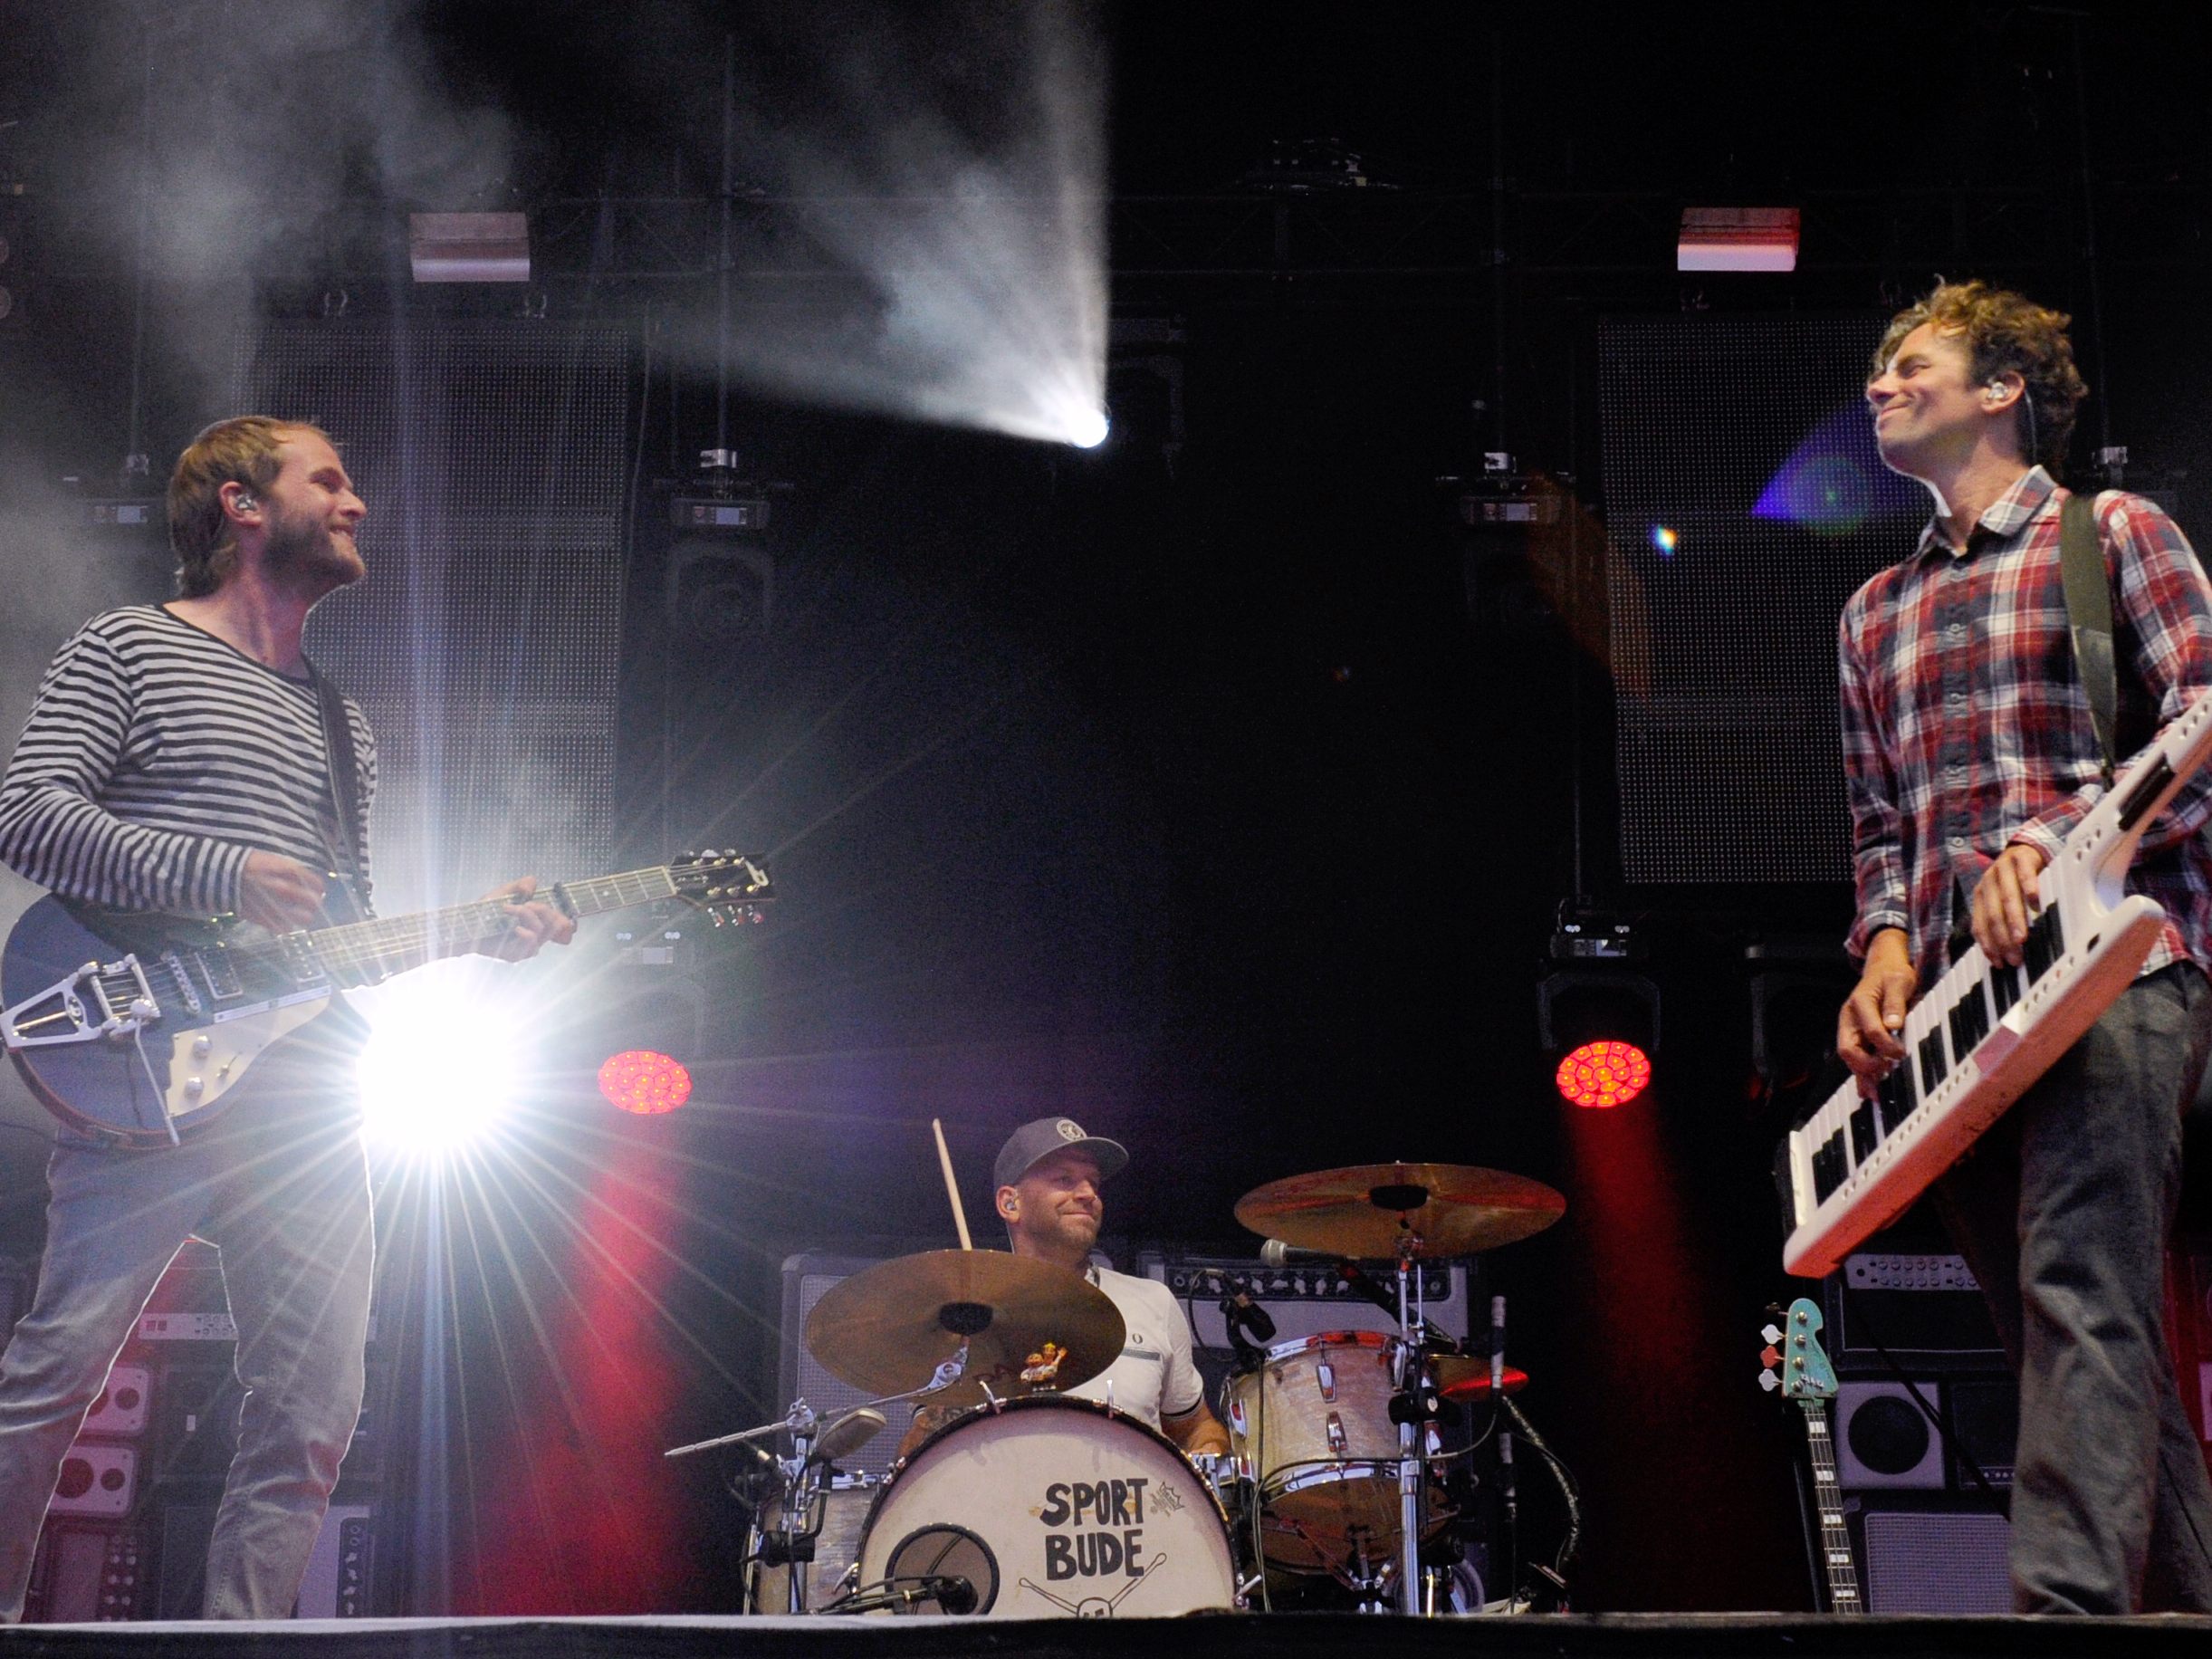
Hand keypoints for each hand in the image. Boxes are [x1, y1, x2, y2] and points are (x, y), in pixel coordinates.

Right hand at [238, 851, 328, 932]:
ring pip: (300, 917)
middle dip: (315, 903)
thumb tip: (305, 879)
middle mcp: (283, 887)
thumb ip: (289, 870)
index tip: (319, 890)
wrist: (221, 872)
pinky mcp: (261, 916)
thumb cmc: (249, 863)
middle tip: (314, 904)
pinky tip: (286, 925)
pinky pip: (280, 927)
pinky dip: (285, 927)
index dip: (319, 887)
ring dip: (305, 917)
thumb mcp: (272, 860)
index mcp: (287, 871)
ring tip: (305, 917)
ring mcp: (273, 902)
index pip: (315, 882)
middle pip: (311, 900)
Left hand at [476, 876, 576, 961]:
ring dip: (527, 915)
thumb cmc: (483, 911)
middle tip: (528, 903)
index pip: (561, 927)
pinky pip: (531, 944)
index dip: (568, 924)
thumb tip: (532, 884)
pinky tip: (515, 928)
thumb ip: (520, 885)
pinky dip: (526, 933)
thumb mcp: (504, 892)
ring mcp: (525, 947)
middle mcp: (534, 936)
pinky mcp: (515, 955)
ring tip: (508, 909)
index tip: (567, 918)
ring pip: (542, 930)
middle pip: (556, 925)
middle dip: (544, 910)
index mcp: (535, 923)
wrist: (463, 926)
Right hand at [1837, 928, 1915, 1093]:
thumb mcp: (1898, 982)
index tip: (1902, 1053)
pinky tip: (1866, 1089)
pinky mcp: (1857, 1036)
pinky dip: (1861, 1074)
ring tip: (1873, 1095)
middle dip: (1865, 1065)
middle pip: (1849, 1049)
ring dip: (1861, 1075)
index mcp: (1859, 1004)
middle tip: (1885, 1073)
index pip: (1870, 1031)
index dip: (1886, 1045)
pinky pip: (1856, 1058)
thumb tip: (1893, 1026)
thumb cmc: (1892, 974)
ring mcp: (1851, 1029)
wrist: (1884, 967)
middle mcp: (1850, 1019)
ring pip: (1850, 1057)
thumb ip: (1895, 1004)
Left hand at [1971, 842, 2048, 966]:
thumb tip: (2007, 954)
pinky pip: (2023, 875)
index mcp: (1980, 897)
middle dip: (2003, 939)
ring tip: (2022, 939)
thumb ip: (2001, 921)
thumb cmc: (2015, 882)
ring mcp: (2001, 869)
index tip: (2000, 963)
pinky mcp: (2019, 858)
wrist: (2024, 849)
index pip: (1980, 926)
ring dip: (2014, 920)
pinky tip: (2036, 903)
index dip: (1989, 946)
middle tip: (2015, 957)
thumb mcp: (2003, 900)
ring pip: (2006, 898)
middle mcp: (1987, 883)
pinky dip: (2029, 889)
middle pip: (1993, 915)